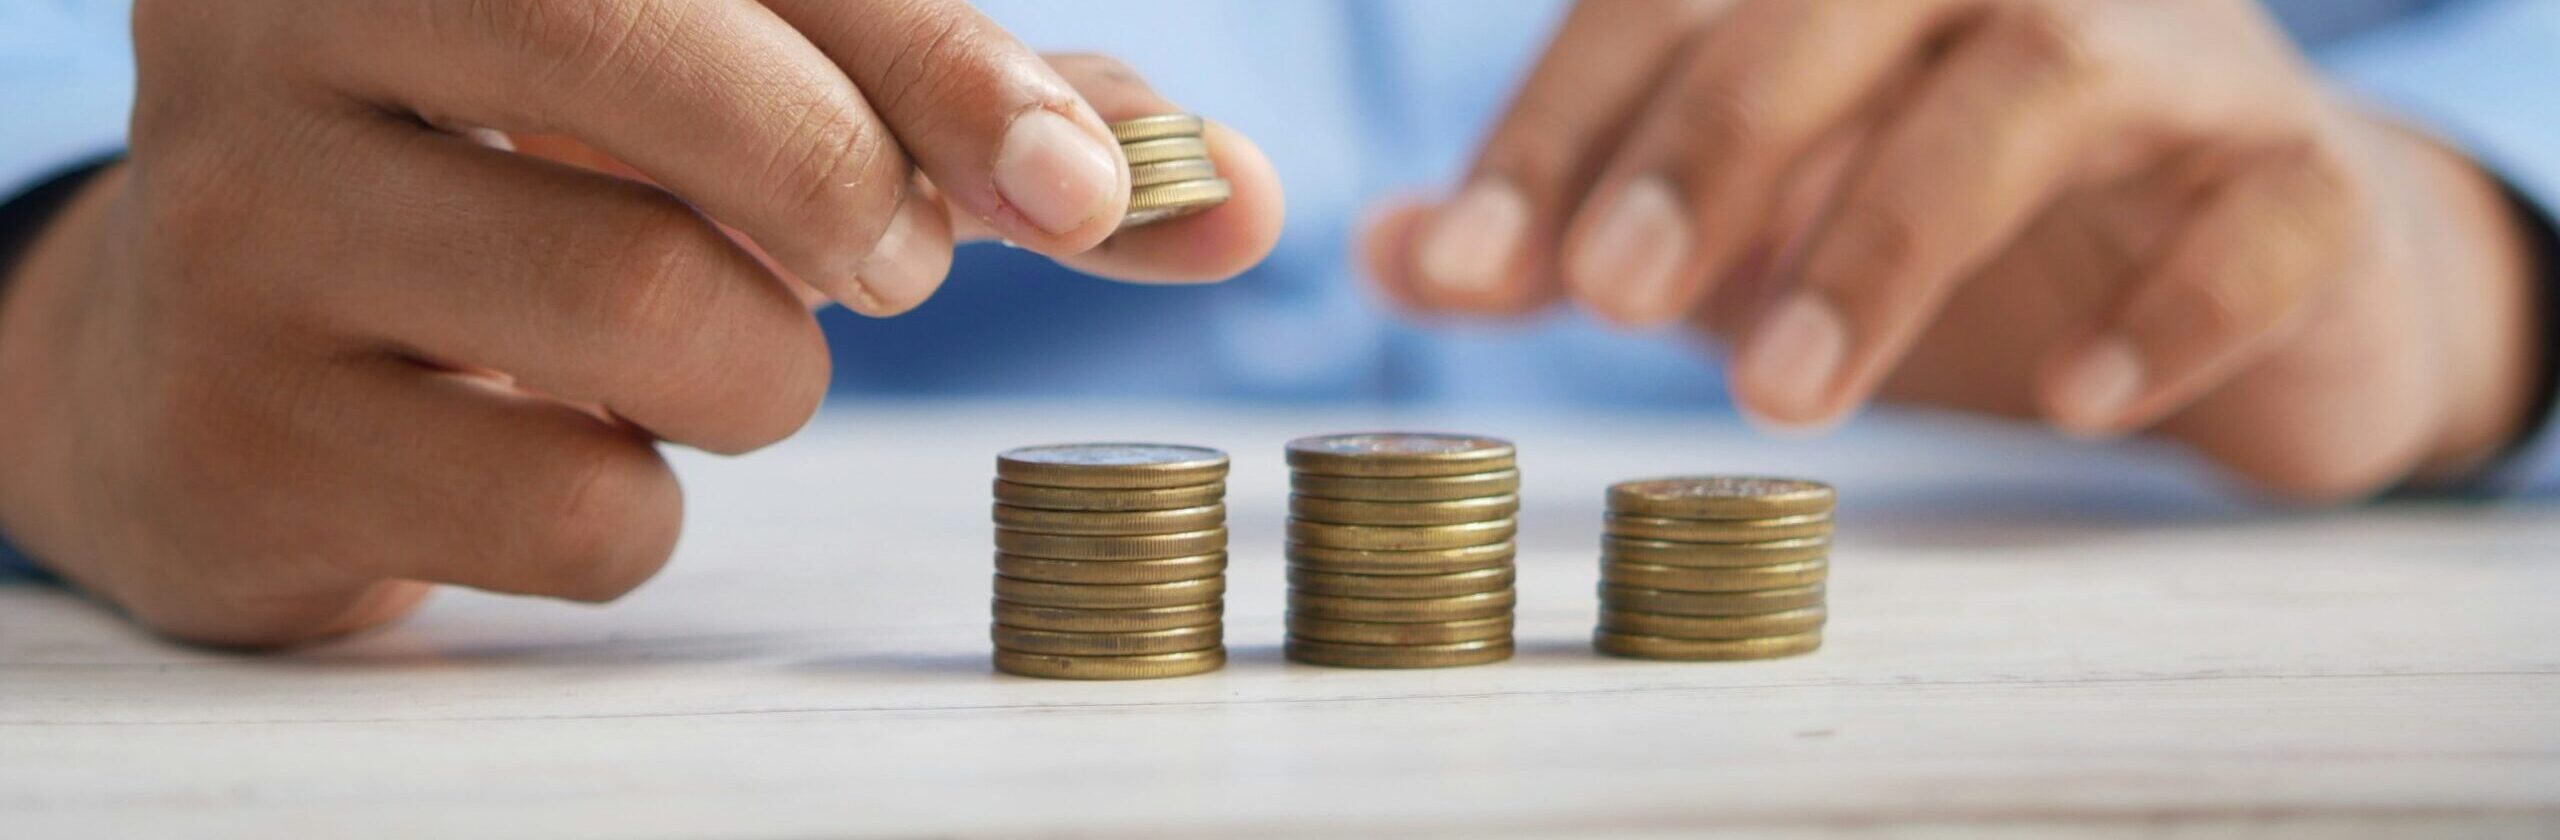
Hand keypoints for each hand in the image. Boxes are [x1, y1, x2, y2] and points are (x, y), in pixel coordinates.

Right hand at [0, 0, 1282, 645]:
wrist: (220, 358)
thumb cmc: (532, 189)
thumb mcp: (740, 102)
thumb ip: (977, 126)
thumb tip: (1238, 198)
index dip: (944, 63)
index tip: (1088, 194)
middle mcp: (285, 14)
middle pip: (658, 70)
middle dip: (844, 190)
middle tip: (890, 265)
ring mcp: (237, 220)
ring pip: (641, 304)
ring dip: (760, 373)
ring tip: (704, 351)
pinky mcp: (240, 429)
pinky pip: (577, 503)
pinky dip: (647, 506)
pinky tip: (570, 447)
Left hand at [1366, 0, 2540, 499]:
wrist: (2252, 268)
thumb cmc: (1961, 221)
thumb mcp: (1746, 222)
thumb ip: (1577, 225)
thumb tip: (1386, 252)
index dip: (1561, 123)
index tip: (1462, 266)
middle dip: (1713, 144)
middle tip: (1609, 304)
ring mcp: (2184, 58)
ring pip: (2042, 81)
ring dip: (1893, 233)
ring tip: (1779, 391)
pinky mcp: (2306, 176)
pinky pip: (2265, 209)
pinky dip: (2168, 303)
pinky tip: (2071, 400)